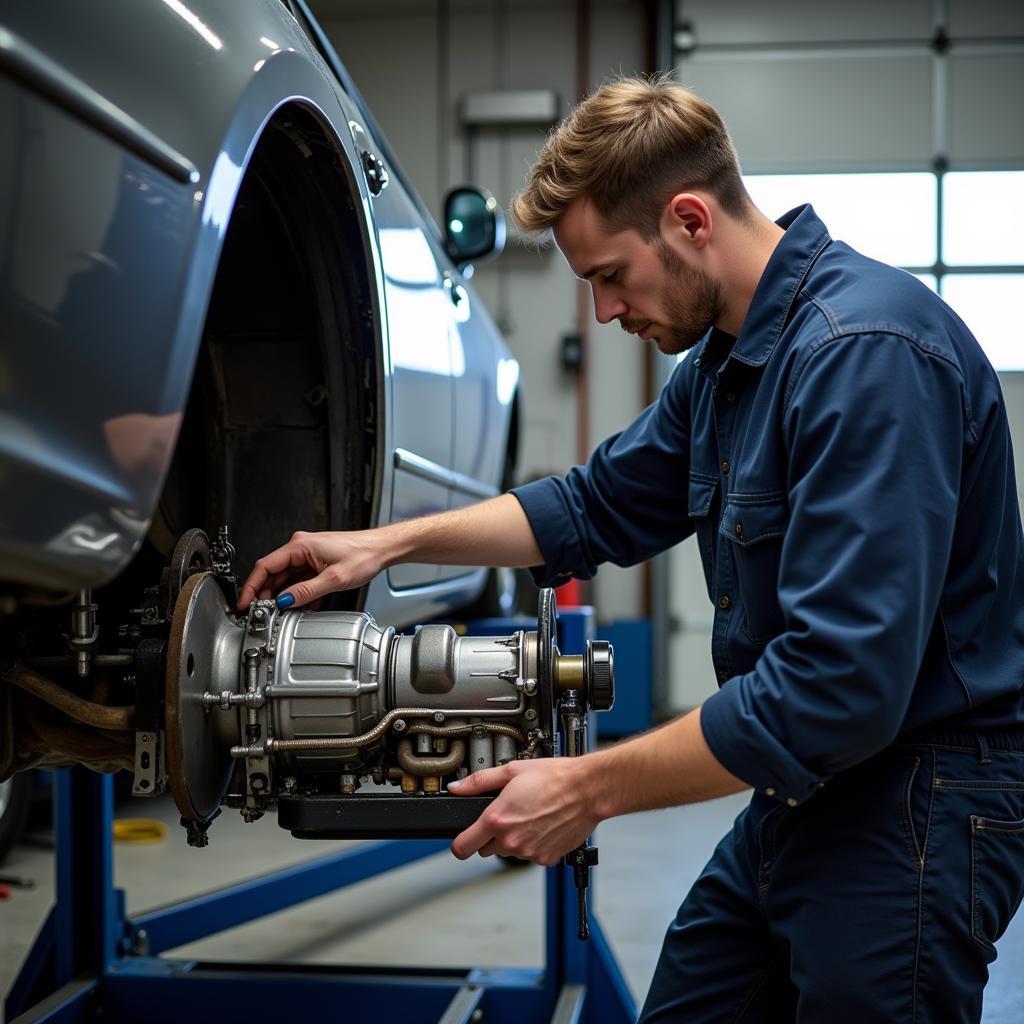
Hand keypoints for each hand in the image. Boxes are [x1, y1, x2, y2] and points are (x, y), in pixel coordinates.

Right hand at [237, 530, 386, 610]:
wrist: (381, 549)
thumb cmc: (363, 554)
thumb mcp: (333, 579)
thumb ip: (305, 591)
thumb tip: (284, 601)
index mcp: (300, 546)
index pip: (265, 566)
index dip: (252, 586)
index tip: (245, 602)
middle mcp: (301, 548)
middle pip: (273, 573)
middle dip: (268, 594)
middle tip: (264, 612)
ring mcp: (308, 555)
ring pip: (286, 578)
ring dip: (285, 596)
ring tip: (283, 612)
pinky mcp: (316, 562)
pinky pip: (299, 579)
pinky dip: (298, 593)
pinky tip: (302, 606)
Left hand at [448, 759, 600, 866]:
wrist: (587, 789)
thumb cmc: (554, 778)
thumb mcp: (511, 771)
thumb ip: (479, 782)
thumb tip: (457, 788)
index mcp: (497, 819)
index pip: (462, 847)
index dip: (459, 843)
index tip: (463, 838)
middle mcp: (511, 840)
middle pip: (486, 849)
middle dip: (490, 835)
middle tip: (507, 815)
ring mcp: (529, 852)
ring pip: (509, 852)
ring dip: (513, 839)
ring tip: (529, 816)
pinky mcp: (546, 859)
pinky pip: (530, 855)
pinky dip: (533, 844)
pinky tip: (542, 826)